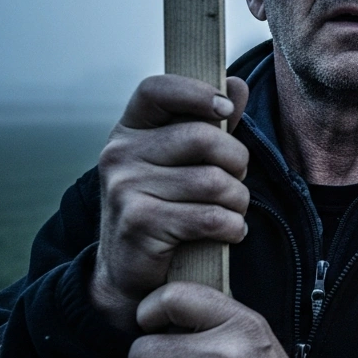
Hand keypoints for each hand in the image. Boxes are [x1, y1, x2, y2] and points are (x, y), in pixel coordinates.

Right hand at [91, 75, 249, 331]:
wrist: (129, 273)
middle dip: (237, 161)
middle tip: (237, 180)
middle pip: (202, 137)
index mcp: (129, 131)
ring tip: (232, 211)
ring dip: (238, 201)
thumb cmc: (166, 209)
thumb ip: (211, 124)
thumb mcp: (184, 163)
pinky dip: (233, 227)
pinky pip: (210, 217)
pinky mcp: (139, 223)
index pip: (157, 89)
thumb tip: (237, 84)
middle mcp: (119, 154)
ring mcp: (124, 188)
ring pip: (214, 181)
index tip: (225, 109)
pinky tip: (229, 232)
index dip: (197, 93)